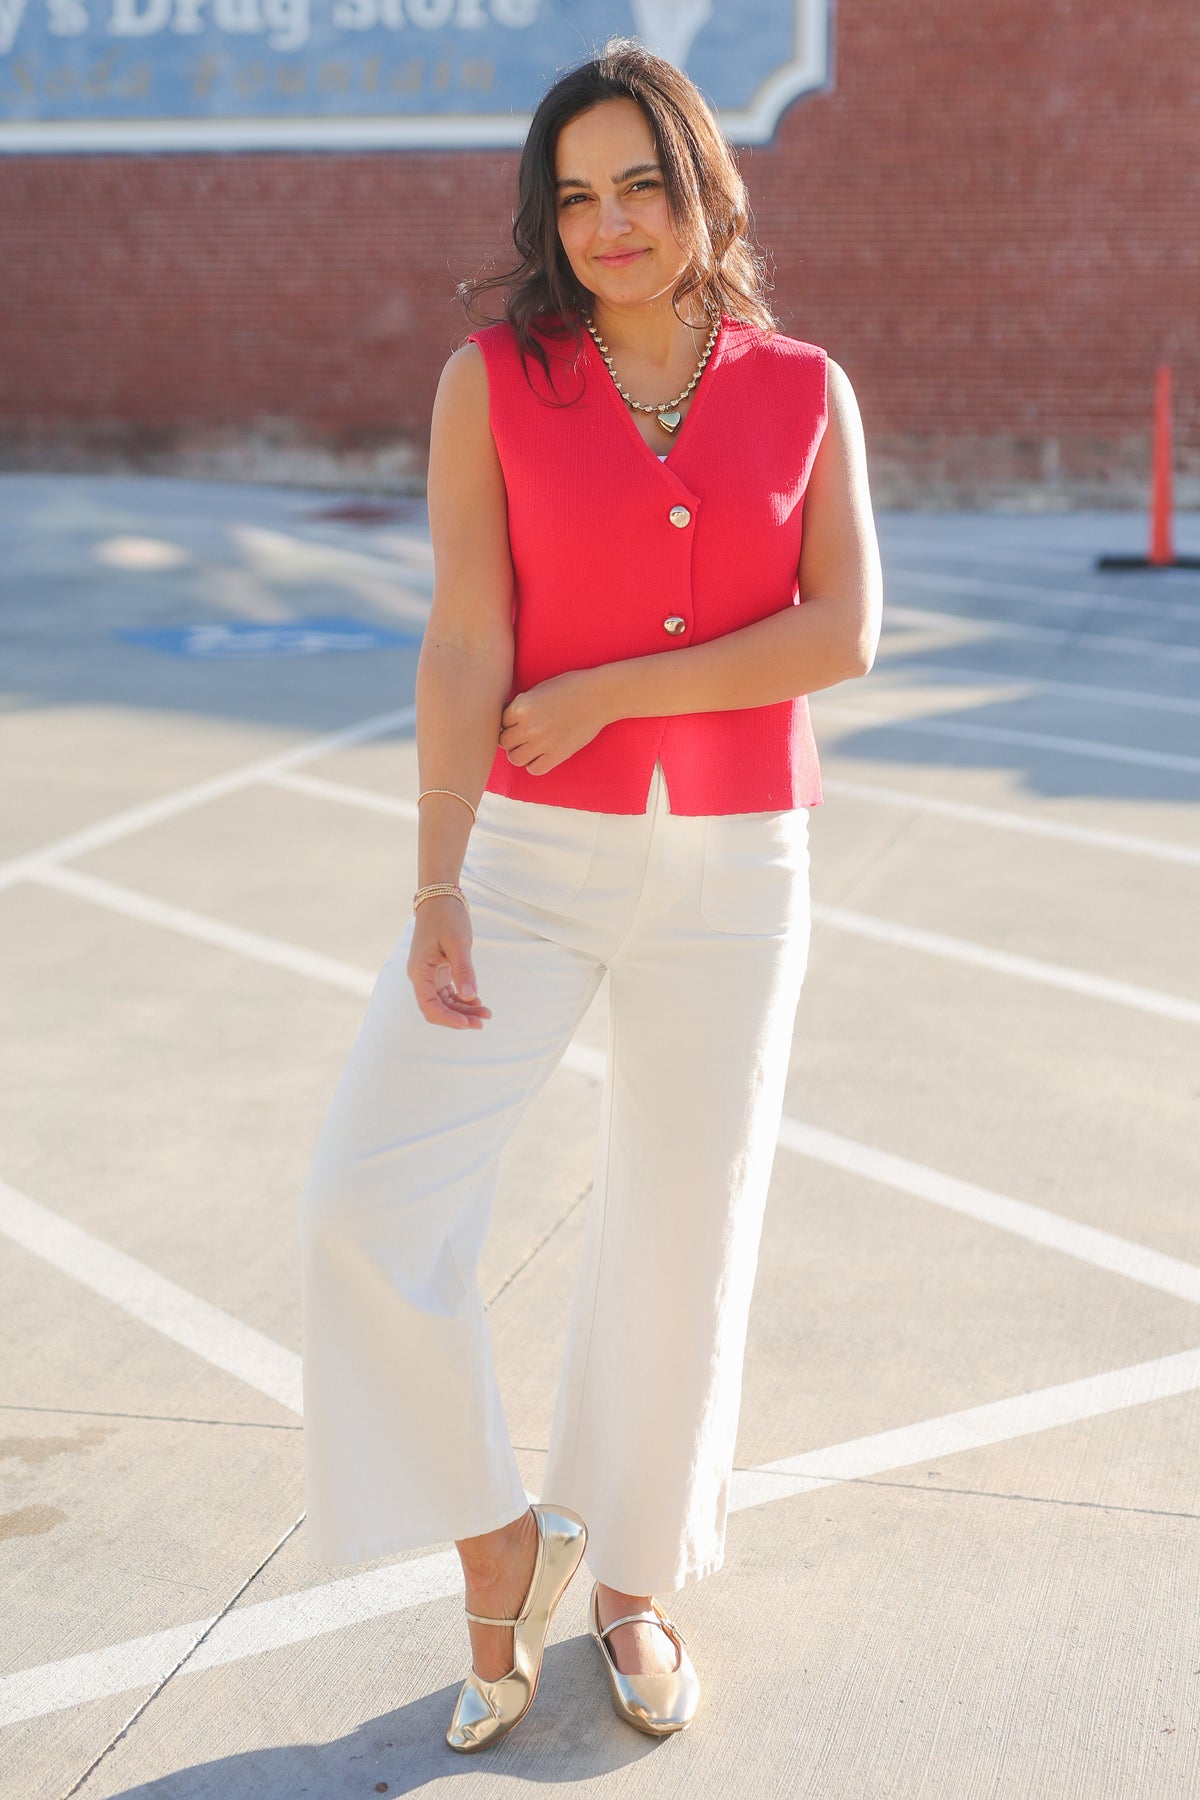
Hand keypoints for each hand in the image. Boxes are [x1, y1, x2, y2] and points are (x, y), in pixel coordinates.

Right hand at [406, 897, 492, 1029]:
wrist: (440, 898)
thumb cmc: (447, 916)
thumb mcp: (458, 942)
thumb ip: (463, 970)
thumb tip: (471, 997)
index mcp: (419, 971)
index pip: (429, 1006)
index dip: (448, 1019)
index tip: (468, 1024)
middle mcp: (421, 977)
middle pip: (437, 1008)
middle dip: (458, 1018)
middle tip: (482, 1022)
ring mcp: (429, 975)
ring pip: (444, 1003)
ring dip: (463, 1010)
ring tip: (486, 1014)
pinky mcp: (438, 972)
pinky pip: (448, 993)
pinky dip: (462, 1000)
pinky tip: (478, 1003)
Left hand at [499, 669, 610, 774]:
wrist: (599, 696)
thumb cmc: (570, 687)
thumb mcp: (539, 689)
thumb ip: (522, 706)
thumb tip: (507, 723)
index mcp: (522, 706)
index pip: (501, 722)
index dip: (509, 722)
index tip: (519, 721)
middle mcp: (529, 726)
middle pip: (504, 742)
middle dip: (512, 738)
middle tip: (523, 735)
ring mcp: (543, 742)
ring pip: (515, 758)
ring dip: (519, 753)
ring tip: (530, 747)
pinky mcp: (557, 754)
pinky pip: (534, 769)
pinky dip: (534, 764)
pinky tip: (542, 755)